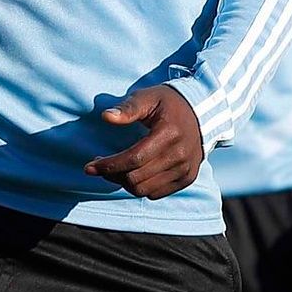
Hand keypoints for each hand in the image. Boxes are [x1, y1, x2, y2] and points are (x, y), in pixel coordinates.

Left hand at [84, 84, 205, 199]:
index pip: (134, 159)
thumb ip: (127, 108)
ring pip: (144, 189)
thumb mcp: (148, 97)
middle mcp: (180, 155)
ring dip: (124, 183)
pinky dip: (140, 187)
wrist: (202, 113)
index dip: (109, 165)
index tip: (89, 166)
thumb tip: (106, 117)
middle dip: (112, 174)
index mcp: (169, 134)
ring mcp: (185, 169)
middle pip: (136, 178)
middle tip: (100, 164)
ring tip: (115, 169)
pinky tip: (133, 172)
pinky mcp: (187, 178)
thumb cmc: (168, 103)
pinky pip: (156, 193)